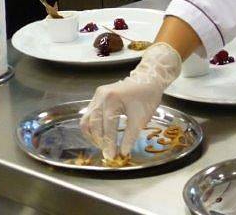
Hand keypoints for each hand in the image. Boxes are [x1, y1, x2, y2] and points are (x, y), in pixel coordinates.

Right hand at [79, 43, 180, 159]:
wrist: (148, 79)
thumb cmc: (147, 97)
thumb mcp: (141, 118)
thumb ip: (131, 135)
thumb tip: (123, 152)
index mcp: (112, 99)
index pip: (107, 127)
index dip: (109, 143)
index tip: (112, 156)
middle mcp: (101, 96)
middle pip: (94, 124)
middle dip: (100, 141)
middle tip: (108, 153)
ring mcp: (97, 95)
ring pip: (87, 120)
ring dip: (93, 135)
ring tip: (103, 145)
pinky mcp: (97, 96)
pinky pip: (89, 114)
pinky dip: (93, 127)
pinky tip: (100, 135)